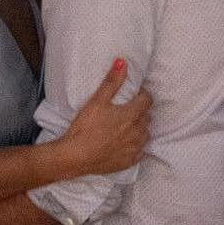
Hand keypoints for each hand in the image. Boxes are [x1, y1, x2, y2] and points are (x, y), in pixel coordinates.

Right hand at [59, 59, 151, 176]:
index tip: (135, 93)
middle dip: (141, 110)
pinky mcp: (128, 162)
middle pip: (147, 117)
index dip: (142, 94)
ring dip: (140, 128)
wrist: (76, 156)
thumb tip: (123, 62)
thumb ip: (112, 81)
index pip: (147, 100)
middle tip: (128, 107)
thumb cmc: (85, 127)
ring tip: (127, 125)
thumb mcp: (97, 100)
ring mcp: (134, 148)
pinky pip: (140, 152)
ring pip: (145, 134)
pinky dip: (136, 146)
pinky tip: (127, 144)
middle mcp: (137, 132)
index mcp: (132, 115)